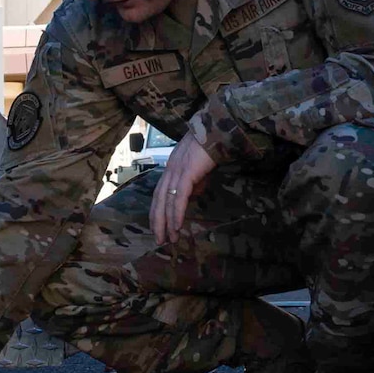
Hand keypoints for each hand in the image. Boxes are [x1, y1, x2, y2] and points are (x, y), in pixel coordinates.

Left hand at [150, 130, 216, 246]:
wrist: (216, 132)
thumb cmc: (209, 150)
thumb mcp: (198, 171)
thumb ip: (193, 184)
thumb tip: (190, 198)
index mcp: (171, 170)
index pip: (159, 195)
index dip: (157, 212)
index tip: (157, 228)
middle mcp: (169, 171)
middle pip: (159, 201)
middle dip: (158, 222)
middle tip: (159, 240)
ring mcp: (176, 172)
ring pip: (167, 202)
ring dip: (167, 222)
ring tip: (169, 238)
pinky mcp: (186, 173)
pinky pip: (179, 197)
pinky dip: (176, 212)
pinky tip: (177, 225)